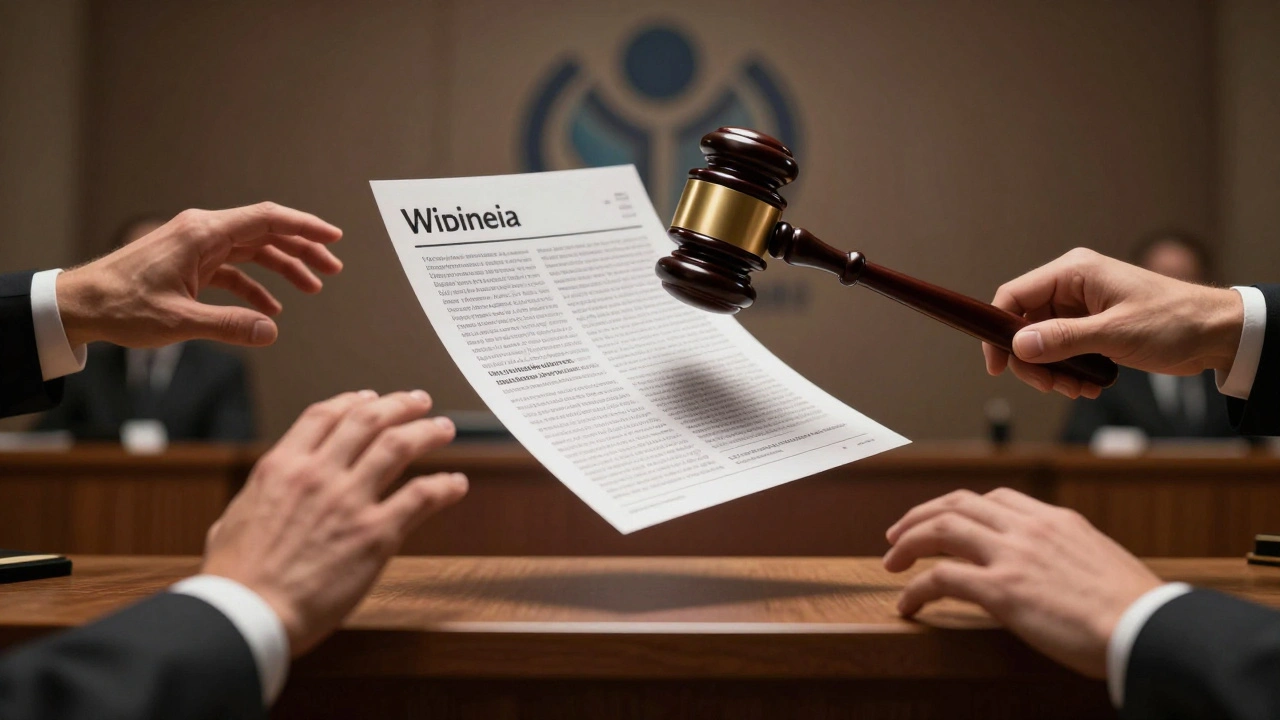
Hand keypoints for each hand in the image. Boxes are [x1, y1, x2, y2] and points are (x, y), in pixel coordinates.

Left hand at [56, 202, 342, 348]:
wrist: (78, 305)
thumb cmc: (121, 307)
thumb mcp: (179, 321)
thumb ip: (229, 325)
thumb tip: (271, 332)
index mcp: (203, 234)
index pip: (267, 219)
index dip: (305, 226)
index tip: (334, 237)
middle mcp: (202, 232)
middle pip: (266, 233)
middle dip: (303, 249)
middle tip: (333, 269)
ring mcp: (196, 247)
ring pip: (253, 250)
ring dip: (283, 267)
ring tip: (313, 289)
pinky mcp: (189, 263)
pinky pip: (234, 270)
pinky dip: (255, 286)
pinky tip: (269, 310)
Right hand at [202, 390, 466, 654]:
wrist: (248, 615)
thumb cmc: (235, 579)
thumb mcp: (233, 519)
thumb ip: (258, 498)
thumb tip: (266, 494)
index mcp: (282, 467)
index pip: (324, 415)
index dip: (353, 401)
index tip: (371, 398)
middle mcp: (318, 474)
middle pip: (368, 419)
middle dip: (399, 405)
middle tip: (419, 402)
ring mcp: (349, 501)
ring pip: (398, 446)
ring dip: (427, 433)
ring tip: (443, 429)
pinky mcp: (375, 533)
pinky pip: (421, 496)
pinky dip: (444, 486)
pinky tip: (455, 485)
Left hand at [883, 488, 1160, 677]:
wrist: (1148, 629)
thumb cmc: (1134, 609)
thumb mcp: (1102, 563)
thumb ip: (1071, 555)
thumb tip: (1059, 568)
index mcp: (1055, 521)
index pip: (995, 498)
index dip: (960, 507)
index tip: (942, 520)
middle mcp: (1029, 529)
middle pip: (958, 504)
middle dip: (920, 517)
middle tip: (896, 536)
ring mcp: (1012, 556)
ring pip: (940, 530)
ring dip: (907, 544)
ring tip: (891, 563)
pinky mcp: (1002, 590)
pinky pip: (940, 579)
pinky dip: (915, 589)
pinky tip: (906, 604)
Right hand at [982, 248, 1242, 398]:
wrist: (1217, 333)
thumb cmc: (1173, 321)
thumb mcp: (1115, 333)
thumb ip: (1062, 339)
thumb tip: (1017, 346)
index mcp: (1073, 273)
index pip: (1013, 296)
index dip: (998, 330)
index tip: (998, 366)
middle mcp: (1072, 287)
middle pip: (1024, 325)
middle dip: (1032, 361)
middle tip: (1049, 386)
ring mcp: (1082, 308)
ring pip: (1043, 343)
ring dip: (1054, 371)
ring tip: (1078, 389)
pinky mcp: (1093, 328)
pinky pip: (1065, 351)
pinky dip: (1071, 372)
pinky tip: (1091, 385)